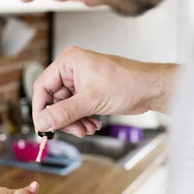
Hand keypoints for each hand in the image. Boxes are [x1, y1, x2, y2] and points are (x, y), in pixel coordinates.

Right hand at [32, 46, 173, 136]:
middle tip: (74, 131)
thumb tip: (42, 123)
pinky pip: (75, 109)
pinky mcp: (88, 92)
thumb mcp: (91, 101)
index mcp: (68, 62)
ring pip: (64, 107)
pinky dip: (81, 119)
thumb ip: (63, 113)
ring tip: (87, 128)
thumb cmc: (128, 83)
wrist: (152, 89)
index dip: (41, 109)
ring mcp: (79, 81)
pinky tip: (93, 124)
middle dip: (64, 118)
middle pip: (53, 100)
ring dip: (74, 121)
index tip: (42, 126)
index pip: (42, 87)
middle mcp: (71, 70)